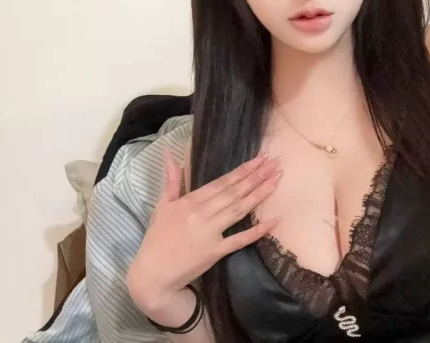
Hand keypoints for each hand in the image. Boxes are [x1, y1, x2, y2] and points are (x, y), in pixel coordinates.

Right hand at [127, 148, 281, 317]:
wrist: (152, 275)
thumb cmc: (156, 239)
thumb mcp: (161, 207)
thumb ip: (171, 180)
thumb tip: (170, 154)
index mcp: (190, 201)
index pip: (222, 182)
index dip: (242, 170)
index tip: (260, 158)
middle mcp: (202, 213)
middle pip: (234, 192)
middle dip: (256, 176)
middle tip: (276, 163)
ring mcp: (210, 232)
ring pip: (239, 209)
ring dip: (260, 194)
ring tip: (276, 180)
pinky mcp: (216, 252)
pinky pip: (240, 239)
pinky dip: (258, 231)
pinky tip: (274, 221)